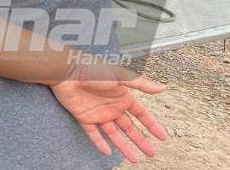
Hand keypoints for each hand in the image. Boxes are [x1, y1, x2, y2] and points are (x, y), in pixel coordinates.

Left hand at [50, 63, 166, 162]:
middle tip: (151, 153)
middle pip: (129, 127)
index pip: (141, 114)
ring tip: (135, 159)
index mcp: (122, 96)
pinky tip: (108, 152)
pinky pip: (93, 134)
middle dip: (141, 140)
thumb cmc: (93, 70)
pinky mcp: (84, 117)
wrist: (67, 72)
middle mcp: (112, 107)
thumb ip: (140, 84)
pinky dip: (100, 143)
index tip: (162, 137)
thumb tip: (162, 88)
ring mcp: (99, 113)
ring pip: (114, 134)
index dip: (152, 125)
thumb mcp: (120, 76)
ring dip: (124, 146)